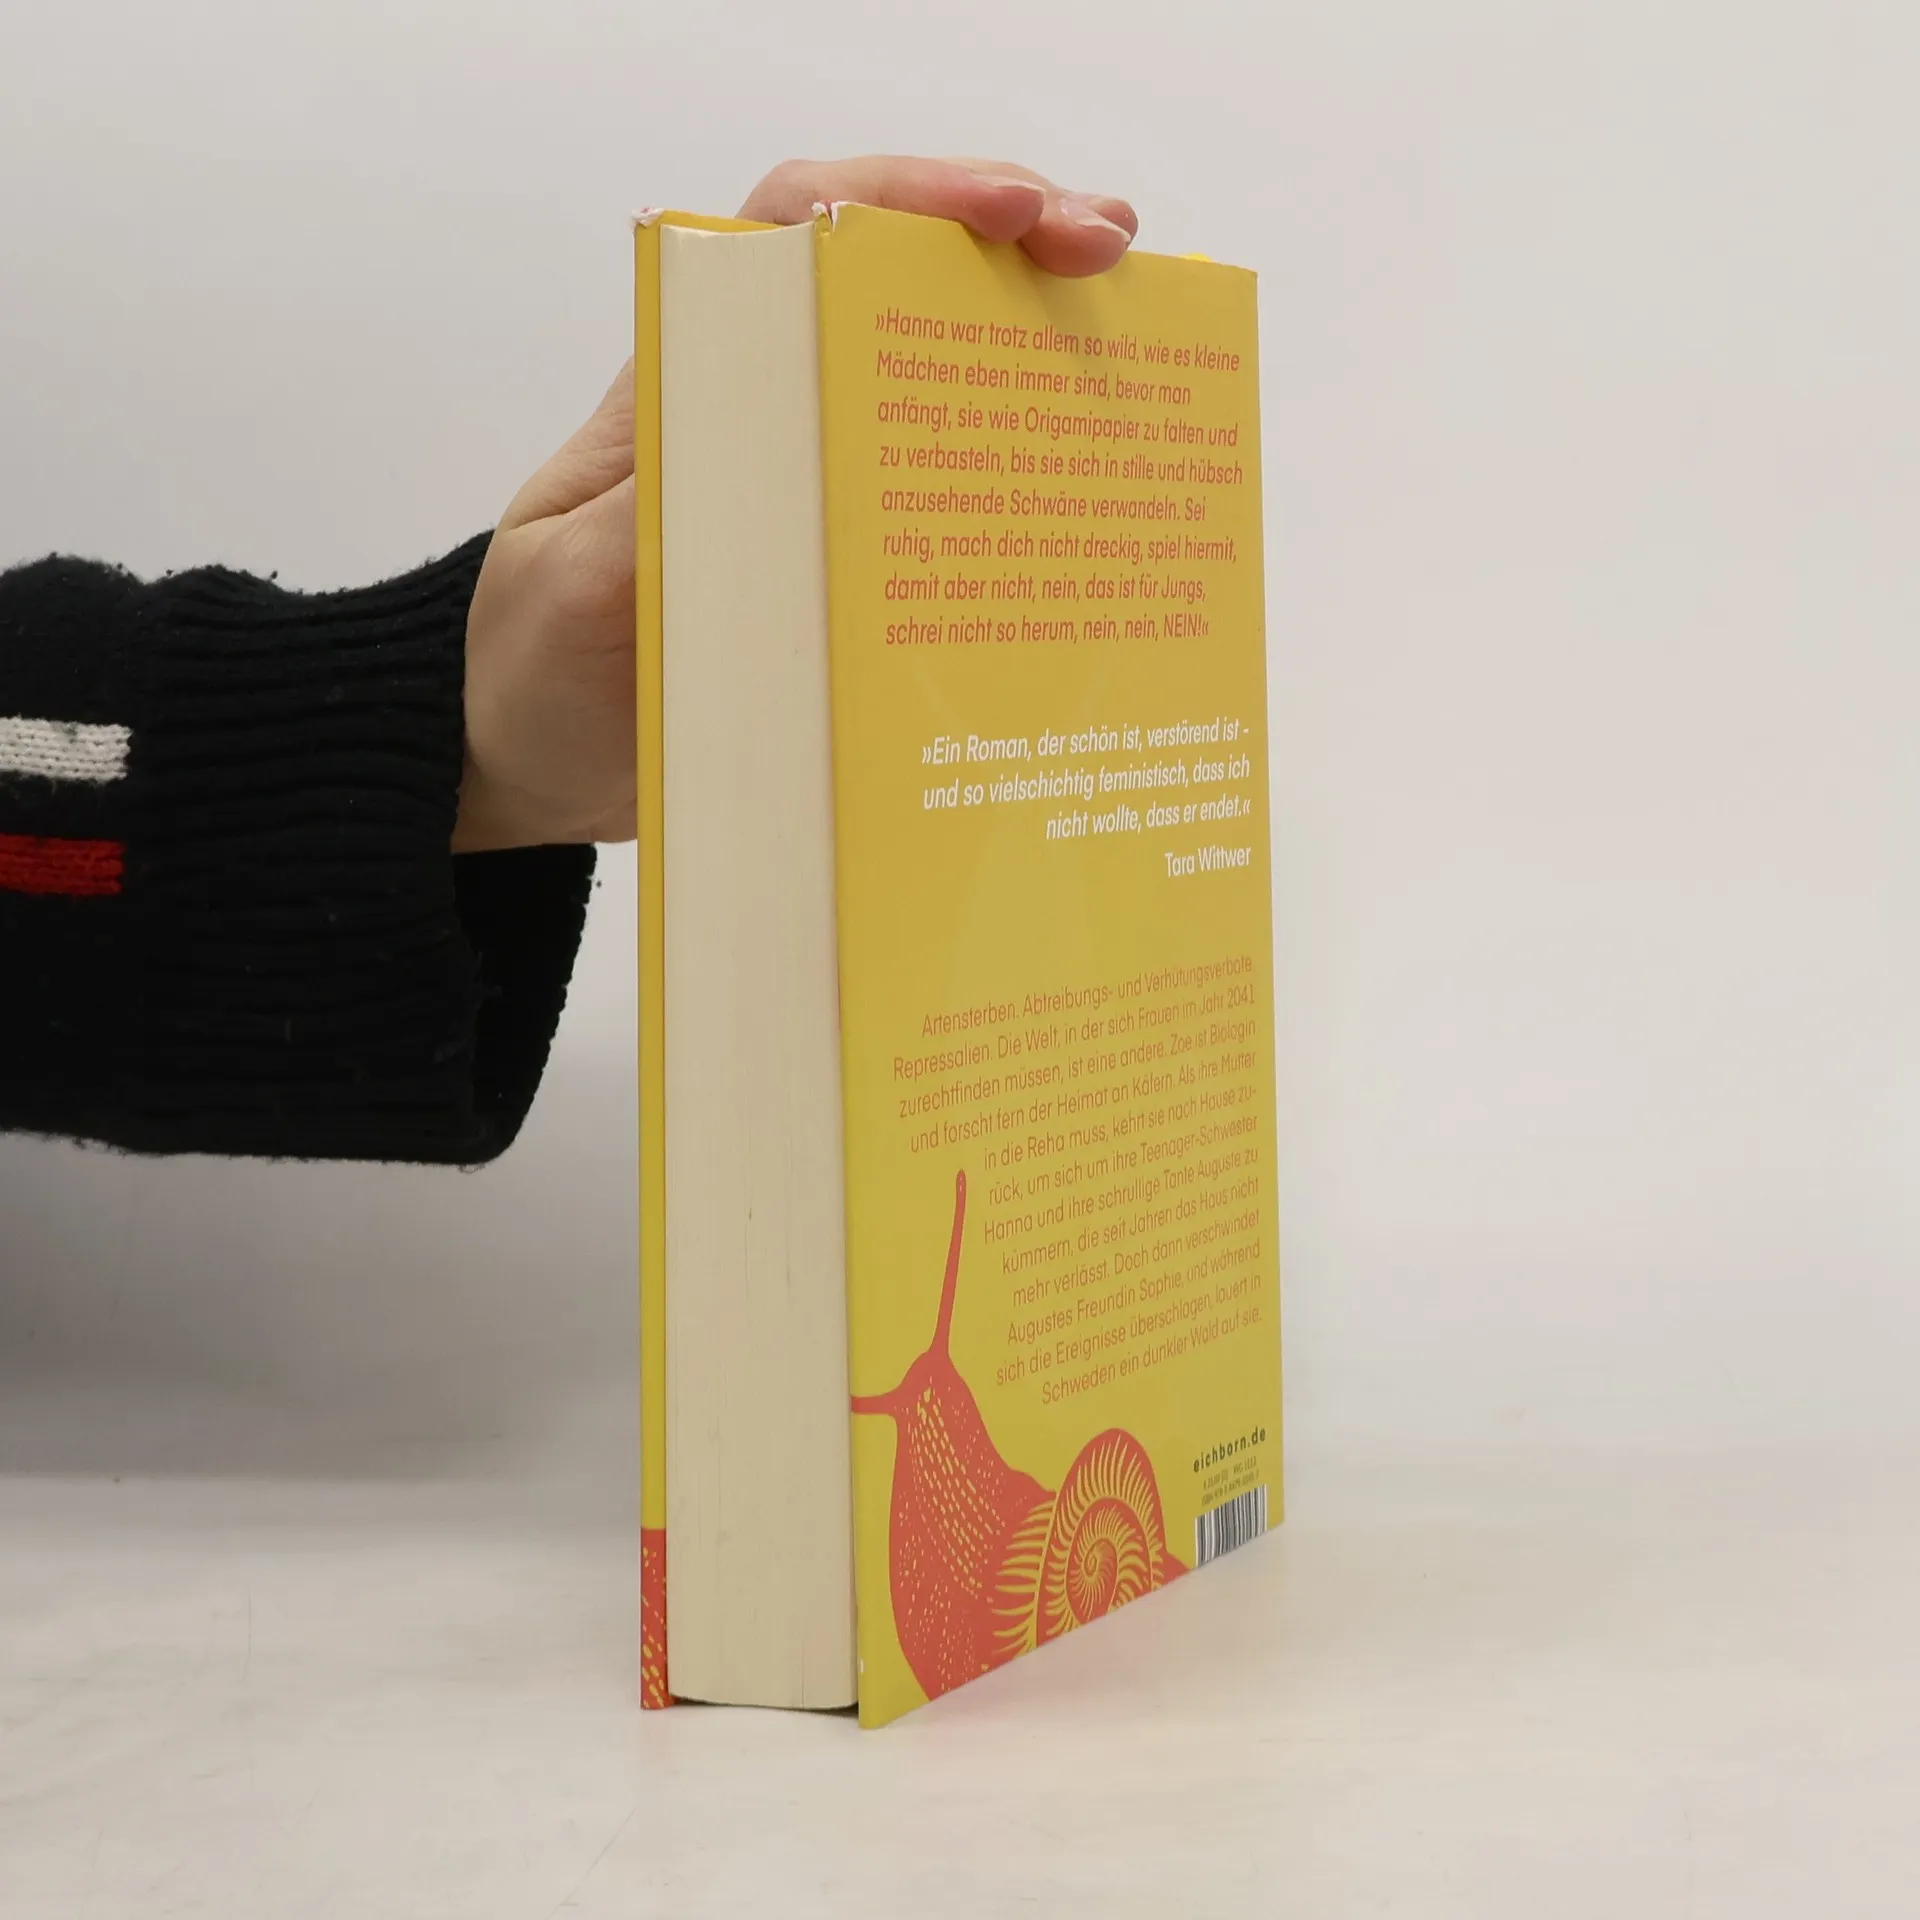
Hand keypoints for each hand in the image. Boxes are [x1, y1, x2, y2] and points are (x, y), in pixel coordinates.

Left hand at [455, 157, 1138, 851]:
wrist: (525, 753)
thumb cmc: (535, 664)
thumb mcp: (584, 589)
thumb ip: (666, 516)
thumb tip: (776, 446)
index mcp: (689, 385)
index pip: (800, 229)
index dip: (913, 196)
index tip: (1019, 213)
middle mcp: (759, 406)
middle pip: (890, 274)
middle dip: (1012, 241)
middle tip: (1116, 248)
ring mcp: (804, 476)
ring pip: (926, 368)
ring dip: (1031, 335)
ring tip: (1138, 328)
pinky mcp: (834, 552)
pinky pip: (932, 486)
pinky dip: (1013, 461)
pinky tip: (1086, 472)